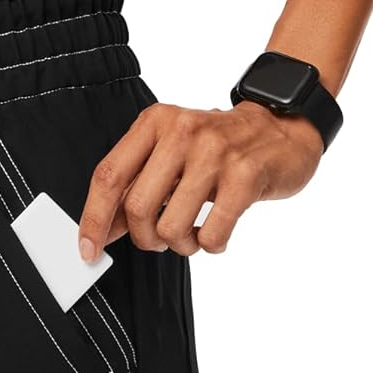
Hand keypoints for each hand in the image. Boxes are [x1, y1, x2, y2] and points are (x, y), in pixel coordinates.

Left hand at [78, 101, 323, 258]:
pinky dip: (210, 246)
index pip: (109, 176)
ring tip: (193, 236)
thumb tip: (103, 229)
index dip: (93, 219)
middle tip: (160, 239)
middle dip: (145, 238)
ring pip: (171, 227)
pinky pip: (211, 234)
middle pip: (137, 208)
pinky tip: (216, 235)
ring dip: (180, 246)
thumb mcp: (172, 151)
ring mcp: (216, 153)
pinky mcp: (246, 176)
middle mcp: (182, 132)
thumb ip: (137, 184)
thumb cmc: (221, 147)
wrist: (284, 127)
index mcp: (155, 122)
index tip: (88, 250)